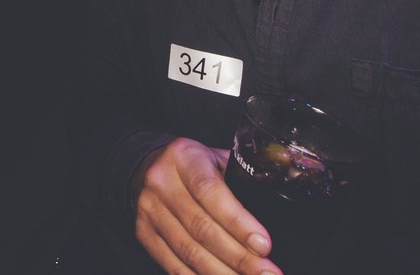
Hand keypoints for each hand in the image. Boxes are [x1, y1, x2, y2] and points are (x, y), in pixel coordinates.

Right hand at [132, 137, 279, 274]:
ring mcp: (149, 209)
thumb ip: (240, 180)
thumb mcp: (217, 158)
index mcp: (184, 156)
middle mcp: (161, 181)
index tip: (264, 245)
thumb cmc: (195, 166)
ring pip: (188, 250)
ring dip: (223, 273)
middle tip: (268, 273)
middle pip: (201, 227)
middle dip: (239, 257)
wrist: (150, 167)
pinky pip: (173, 264)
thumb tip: (275, 209)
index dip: (238, 222)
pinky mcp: (144, 233)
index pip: (210, 192)